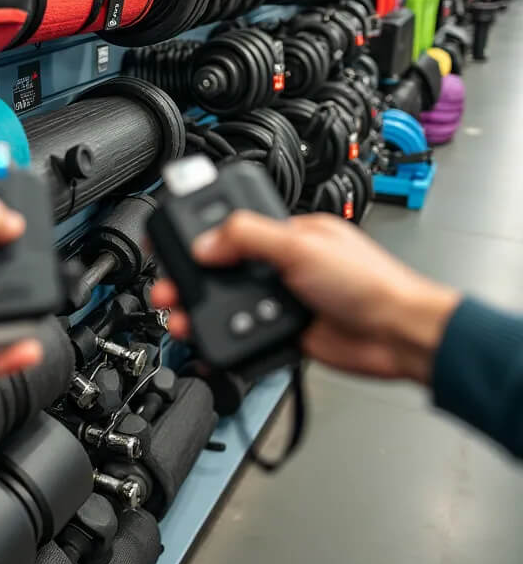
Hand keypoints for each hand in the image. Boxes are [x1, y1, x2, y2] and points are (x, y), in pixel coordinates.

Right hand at [151, 211, 459, 385]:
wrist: (398, 336)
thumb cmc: (371, 283)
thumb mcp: (301, 247)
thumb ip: (248, 238)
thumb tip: (205, 242)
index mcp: (287, 233)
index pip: (232, 227)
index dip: (199, 234)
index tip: (169, 242)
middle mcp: (282, 263)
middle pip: (222, 268)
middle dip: (189, 277)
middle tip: (165, 285)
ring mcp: (282, 298)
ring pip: (228, 302)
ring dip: (201, 309)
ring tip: (177, 313)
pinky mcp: (283, 330)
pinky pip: (243, 333)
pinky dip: (224, 335)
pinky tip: (208, 334)